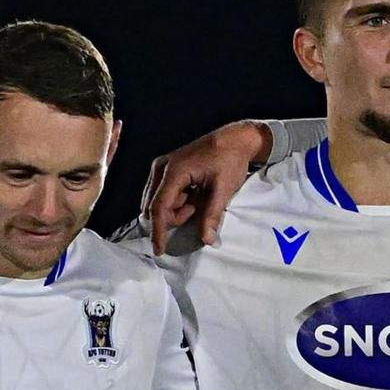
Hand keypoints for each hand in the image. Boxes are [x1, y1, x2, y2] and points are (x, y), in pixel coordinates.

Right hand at [141, 121, 276, 247]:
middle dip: (173, 217)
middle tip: (196, 208)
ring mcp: (161, 167)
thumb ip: (212, 216)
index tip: (160, 250)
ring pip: (157, 202)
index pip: (159, 207)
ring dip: (175, 209)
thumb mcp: (223, 189)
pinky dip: (175, 201)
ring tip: (196, 199)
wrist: (234, 139)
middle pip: (155, 207)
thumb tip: (208, 241)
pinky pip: (161, 194)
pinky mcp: (165, 168)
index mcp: (174, 171)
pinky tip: (191, 194)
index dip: (158, 231)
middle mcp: (161, 168)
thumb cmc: (230, 160)